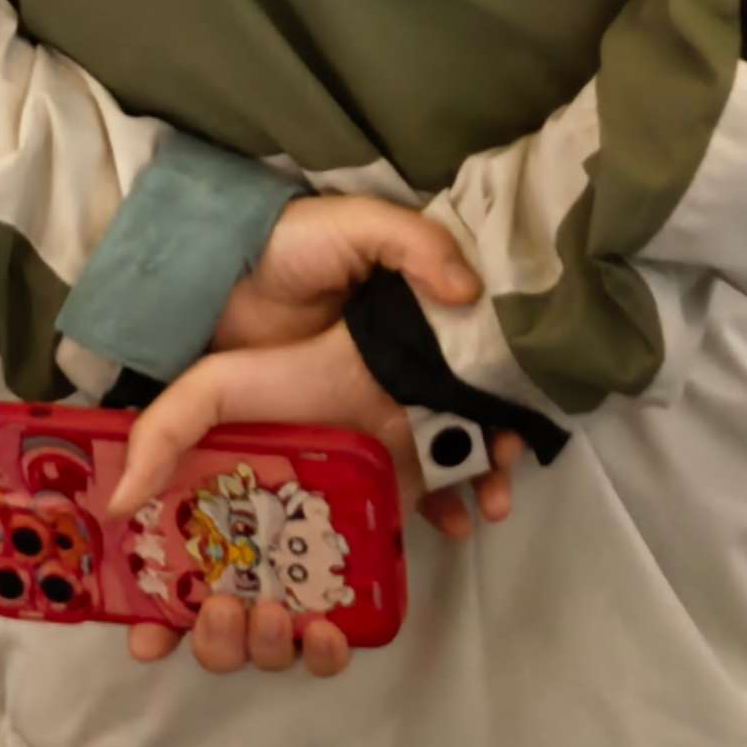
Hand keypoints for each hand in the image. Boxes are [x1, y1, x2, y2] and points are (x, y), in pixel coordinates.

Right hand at [105, 321, 518, 677]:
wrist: (380, 381)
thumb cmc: (293, 384)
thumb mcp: (213, 390)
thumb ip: (159, 436)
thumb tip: (113, 507)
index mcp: (207, 521)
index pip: (165, 592)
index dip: (151, 627)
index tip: (148, 639)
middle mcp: (249, 558)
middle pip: (217, 637)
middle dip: (213, 642)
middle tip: (223, 607)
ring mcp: (300, 576)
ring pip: (269, 650)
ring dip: (262, 649)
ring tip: (274, 612)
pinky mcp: (350, 583)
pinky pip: (330, 646)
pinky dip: (323, 655)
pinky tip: (324, 631)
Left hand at [206, 196, 517, 543]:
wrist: (222, 283)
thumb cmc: (298, 246)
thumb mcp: (359, 225)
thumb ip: (414, 246)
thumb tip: (472, 293)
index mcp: (423, 303)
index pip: (483, 345)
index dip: (510, 382)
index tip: (524, 419)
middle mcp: (413, 351)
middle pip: (473, 404)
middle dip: (500, 443)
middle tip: (508, 475)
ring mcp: (383, 394)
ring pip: (445, 442)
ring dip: (474, 477)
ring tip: (489, 507)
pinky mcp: (352, 428)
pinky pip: (397, 469)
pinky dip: (428, 499)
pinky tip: (451, 521)